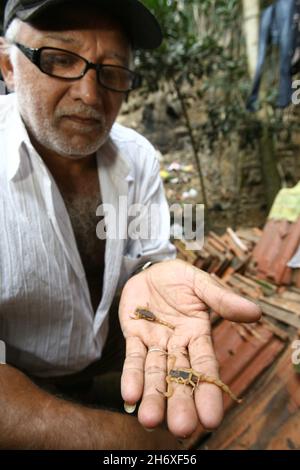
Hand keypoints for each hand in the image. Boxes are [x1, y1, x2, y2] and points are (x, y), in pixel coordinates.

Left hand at [119, 259, 260, 437]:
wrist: (151, 269)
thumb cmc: (180, 278)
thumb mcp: (201, 283)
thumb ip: (222, 299)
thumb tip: (255, 312)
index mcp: (198, 335)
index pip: (205, 367)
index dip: (208, 391)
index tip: (212, 419)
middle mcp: (177, 345)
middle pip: (179, 377)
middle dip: (180, 402)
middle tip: (181, 429)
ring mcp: (155, 342)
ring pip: (155, 373)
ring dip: (153, 396)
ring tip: (149, 420)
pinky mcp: (134, 336)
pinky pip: (133, 358)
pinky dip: (131, 375)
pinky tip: (130, 395)